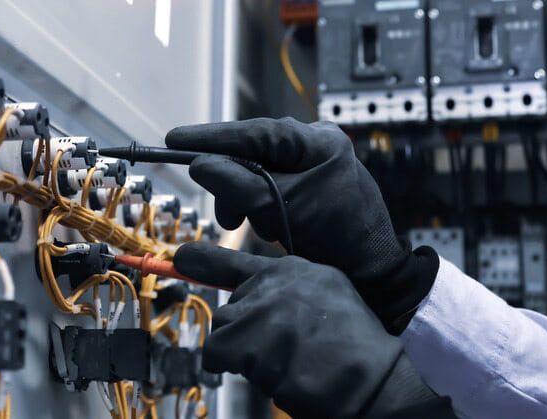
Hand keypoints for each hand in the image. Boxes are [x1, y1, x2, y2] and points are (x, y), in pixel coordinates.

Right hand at [166, 118, 405, 281]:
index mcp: (317, 141)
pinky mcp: (312, 183)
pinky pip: (272, 186)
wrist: (372, 273)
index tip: (174, 140)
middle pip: (253, 152)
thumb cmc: (336, 239)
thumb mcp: (279, 208)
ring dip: (248, 201)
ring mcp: (317, 163)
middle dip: (234, 185)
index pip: (253, 131)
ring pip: (258, 172)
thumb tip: (200, 164)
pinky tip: (271, 228)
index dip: (209, 137)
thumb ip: (236, 184)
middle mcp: (317, 144)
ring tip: (256, 229)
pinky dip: (262, 207)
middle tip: (227, 219)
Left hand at [173, 243, 451, 417]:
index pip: (234, 261)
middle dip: (242, 334)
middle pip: (227, 309)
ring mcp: (260, 314)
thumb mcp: (328, 293)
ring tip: (283, 362)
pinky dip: (235, 369)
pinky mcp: (250, 346)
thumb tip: (251, 296)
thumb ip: (287, 289)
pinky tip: (271, 373)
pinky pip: (218, 357)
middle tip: (277, 351)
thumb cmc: (356, 343)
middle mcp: (272, 286)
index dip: (202, 261)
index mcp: (293, 271)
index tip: (180, 259)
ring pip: (222, 333)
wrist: (375, 377)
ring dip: (243, 354)